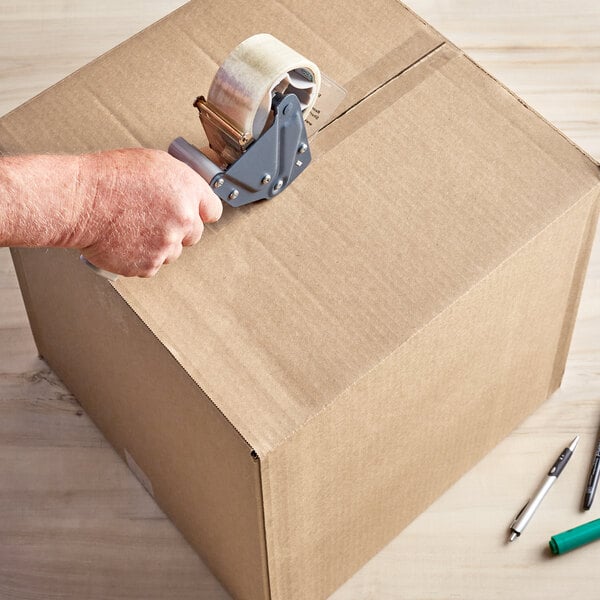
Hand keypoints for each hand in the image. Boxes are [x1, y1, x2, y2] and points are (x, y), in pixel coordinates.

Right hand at [76, 148, 221, 276]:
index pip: (213, 210)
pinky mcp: (148, 265)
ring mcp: (166, 245)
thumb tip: (190, 196)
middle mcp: (183, 220)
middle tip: (153, 220)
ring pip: (171, 252)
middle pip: (194, 235)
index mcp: (188, 191)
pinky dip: (140, 257)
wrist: (79, 202)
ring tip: (133, 228)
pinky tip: (125, 240)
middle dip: (178, 230)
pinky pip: (151, 265)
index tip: (195, 214)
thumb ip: (180, 183)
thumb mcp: (154, 163)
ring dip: (158, 245)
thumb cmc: (109, 179)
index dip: (201, 212)